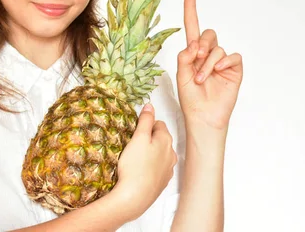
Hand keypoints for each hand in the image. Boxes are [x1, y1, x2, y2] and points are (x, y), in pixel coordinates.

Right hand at [112, 104, 176, 220]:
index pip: (159, 124)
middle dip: (149, 139)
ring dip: (150, 153)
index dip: (146, 125)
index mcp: (166, 140)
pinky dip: (150, 167)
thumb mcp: (138, 138)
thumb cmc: (135, 167)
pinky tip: (140, 171)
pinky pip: (157, 168)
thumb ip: (145, 120)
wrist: (134, 198)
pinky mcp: (162, 182)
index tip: (136, 131)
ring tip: (135, 159)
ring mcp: (168, 169)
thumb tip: (150, 106)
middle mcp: (171, 154)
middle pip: (161, 139)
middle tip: (133, 144)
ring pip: (160, 154)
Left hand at [176, 0, 243, 131]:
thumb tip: (193, 45)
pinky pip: (233, 56)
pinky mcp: (234, 70)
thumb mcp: (181, 76)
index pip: (192, 28)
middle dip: (201, 43)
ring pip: (217, 48)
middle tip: (196, 57)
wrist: (203, 116)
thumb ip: (184, 58)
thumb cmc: (191, 99)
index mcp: (193, 54)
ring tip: (202, 79)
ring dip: (208, 63)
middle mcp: (208, 55)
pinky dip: (225, 61)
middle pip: (207, 34)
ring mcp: (222, 62)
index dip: (191, 10)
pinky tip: (219, 70)